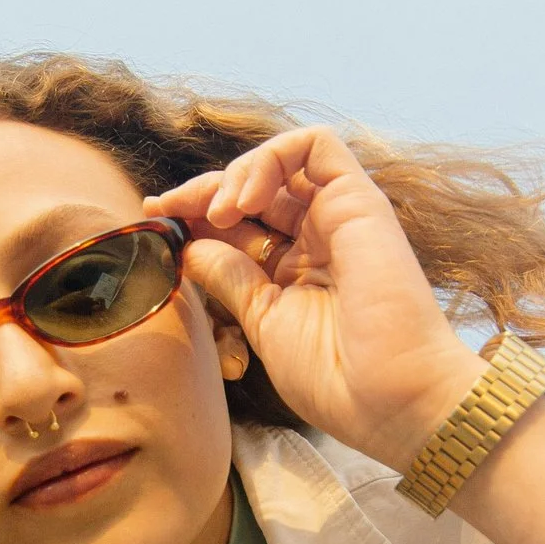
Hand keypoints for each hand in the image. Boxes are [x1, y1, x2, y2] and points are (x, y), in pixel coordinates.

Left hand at [148, 127, 483, 471]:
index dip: (194, 216)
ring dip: (235, 174)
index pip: (240, 225)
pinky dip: (272, 158)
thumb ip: (230, 278)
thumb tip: (192, 246)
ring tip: (216, 212)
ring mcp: (340, 216)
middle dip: (203, 191)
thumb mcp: (263, 322)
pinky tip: (245, 198)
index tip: (155, 220)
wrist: (389, 397)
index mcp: (295, 272)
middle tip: (167, 208)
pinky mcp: (360, 200)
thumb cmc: (333, 377)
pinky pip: (317, 147)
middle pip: (254, 190)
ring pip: (282, 161)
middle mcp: (319, 238)